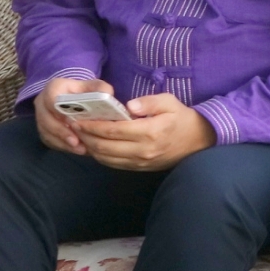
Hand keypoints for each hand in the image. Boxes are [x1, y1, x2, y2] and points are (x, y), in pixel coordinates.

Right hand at [35, 75, 107, 155]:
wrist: (76, 99)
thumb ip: (101, 89)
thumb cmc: (85, 92)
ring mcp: (41, 118)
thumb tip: (107, 95)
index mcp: (54, 87)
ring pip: (47, 132)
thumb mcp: (95, 87)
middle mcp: (43, 103)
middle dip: (61, 132)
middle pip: (46, 119)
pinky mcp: (44, 131)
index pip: (51, 97)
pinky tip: (77, 150)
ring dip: (63, 142)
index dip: (59, 110)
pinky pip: (50, 141)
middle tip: (76, 142)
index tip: (72, 121)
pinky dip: (63, 147)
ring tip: (81, 149)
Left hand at [79, 91, 216, 171]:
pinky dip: (100, 156)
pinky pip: (114, 165)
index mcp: (149, 132)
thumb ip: (149, 102)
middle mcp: (142, 150)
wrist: (198, 142)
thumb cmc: (182, 118)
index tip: (78, 119)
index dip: (93, 125)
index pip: (113, 130)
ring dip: (90, 148)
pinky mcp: (140, 168)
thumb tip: (128, 106)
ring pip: (107, 159)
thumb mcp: (170, 102)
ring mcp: (141, 162)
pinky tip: (93, 146)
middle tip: (71, 126)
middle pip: (105, 146)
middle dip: (85, 137)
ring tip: (78, 136)